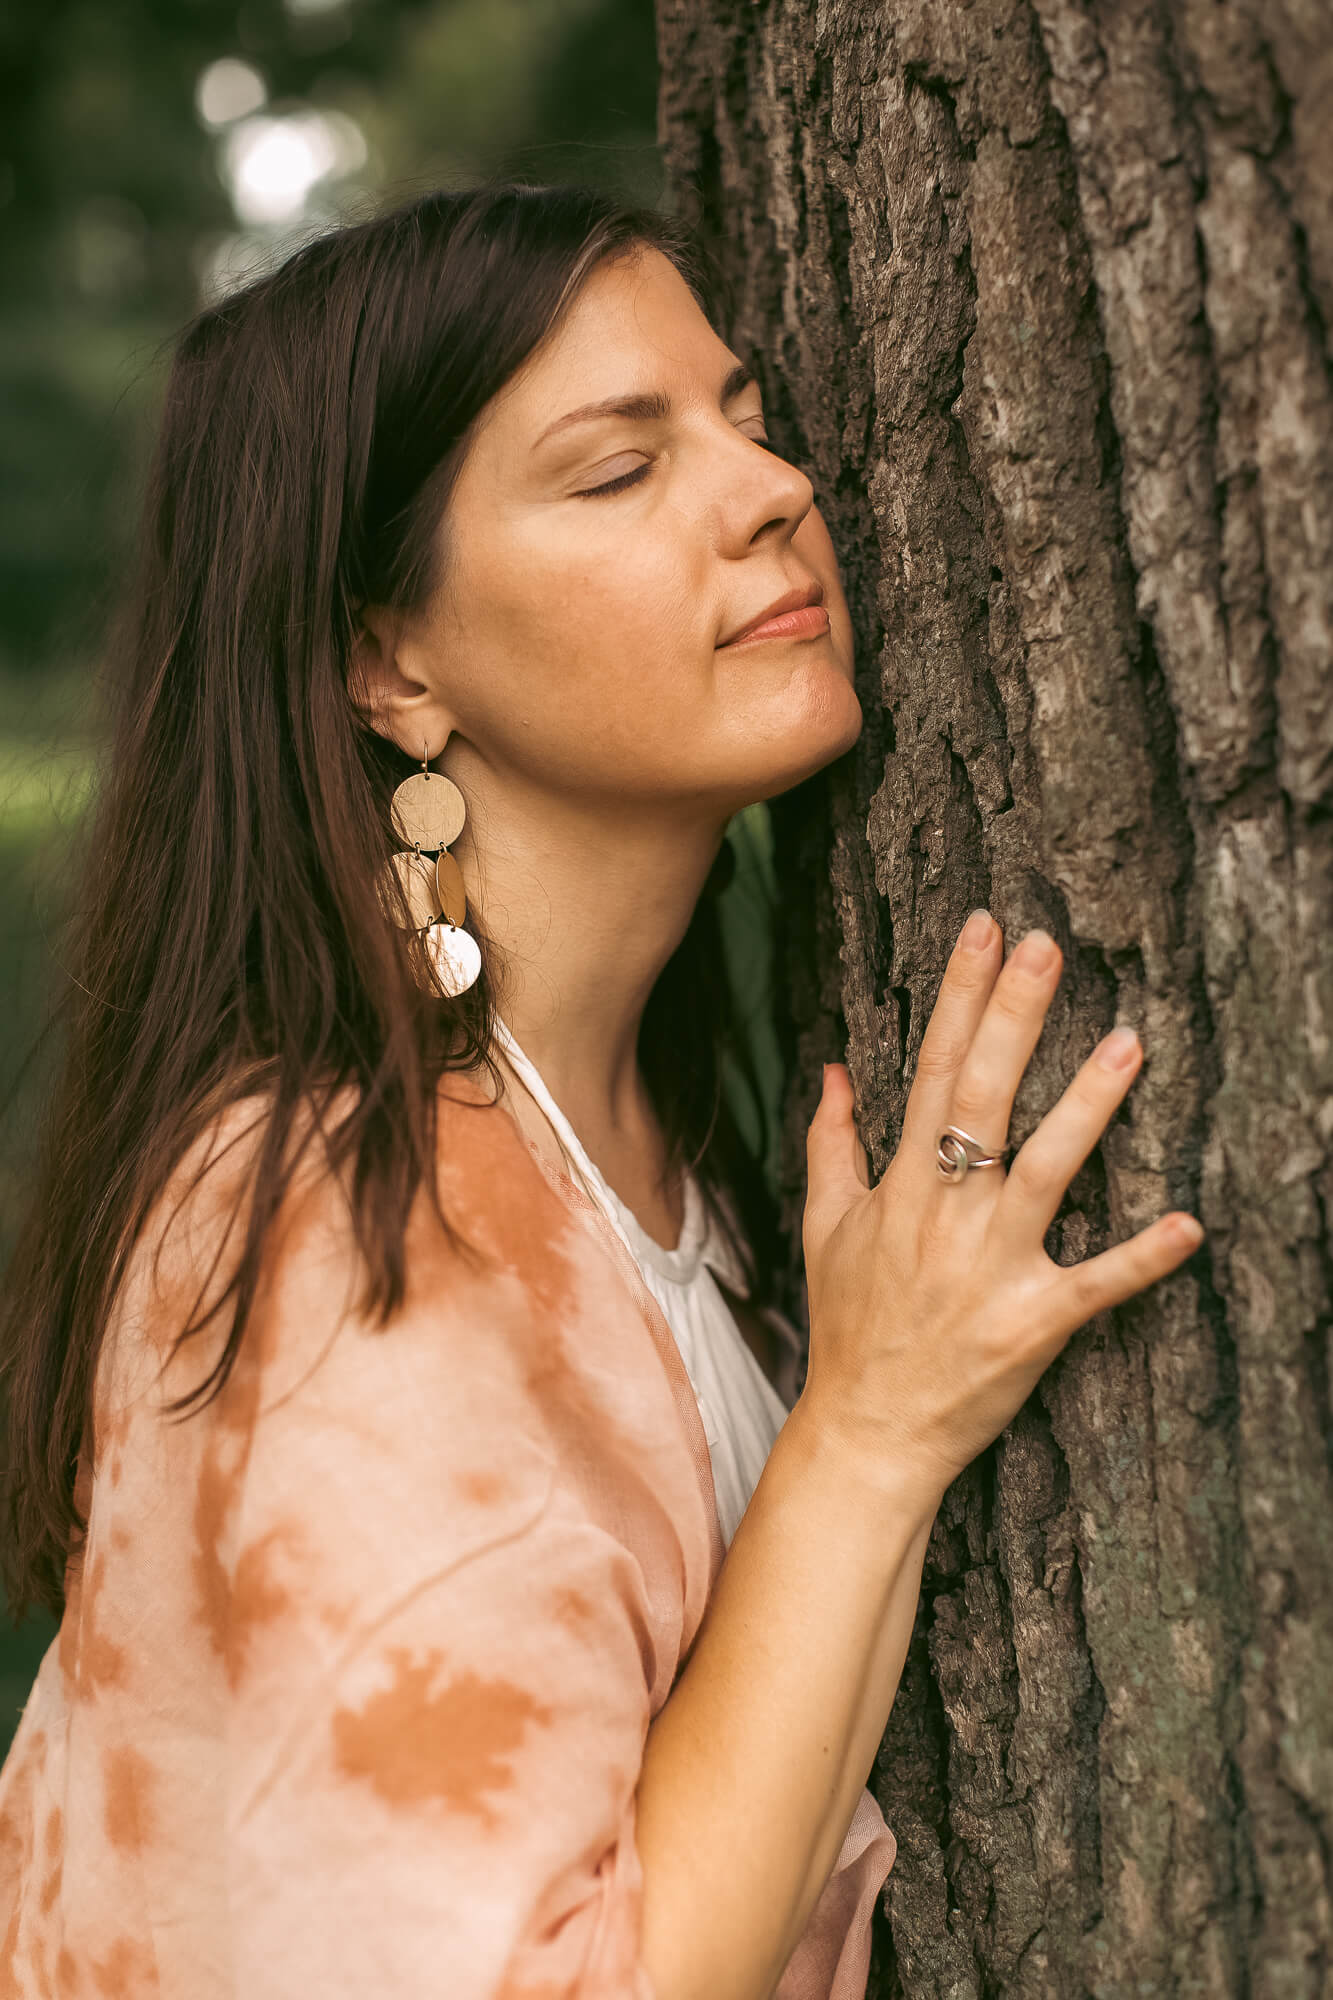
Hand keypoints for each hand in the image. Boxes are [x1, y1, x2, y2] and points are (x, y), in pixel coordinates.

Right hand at [799, 910, 1203, 1502]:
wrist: (867, 1429)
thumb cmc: (850, 1325)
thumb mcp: (825, 1227)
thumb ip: (831, 1142)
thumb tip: (833, 1069)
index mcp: (903, 1185)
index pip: (930, 1068)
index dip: (959, 996)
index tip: (984, 932)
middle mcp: (948, 1214)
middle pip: (983, 1097)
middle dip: (1014, 1017)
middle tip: (1047, 948)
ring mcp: (993, 1267)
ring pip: (1048, 1170)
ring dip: (1088, 1106)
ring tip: (1128, 1042)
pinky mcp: (1035, 1323)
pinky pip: (1096, 1284)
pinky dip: (1143, 1258)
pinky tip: (1188, 1224)